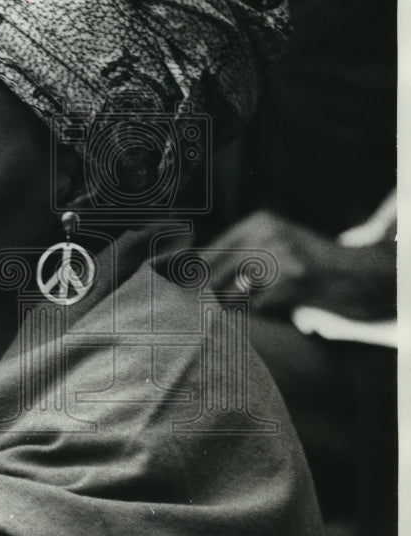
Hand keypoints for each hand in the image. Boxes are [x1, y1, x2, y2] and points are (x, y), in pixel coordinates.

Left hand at [207, 211, 395, 319]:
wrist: (352, 273)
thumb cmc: (305, 263)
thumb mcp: (273, 243)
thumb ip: (237, 254)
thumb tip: (191, 274)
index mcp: (258, 222)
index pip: (210, 251)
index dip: (192, 275)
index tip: (183, 290)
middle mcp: (265, 233)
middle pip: (215, 273)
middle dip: (208, 294)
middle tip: (202, 308)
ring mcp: (279, 254)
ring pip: (232, 292)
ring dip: (229, 306)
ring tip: (236, 307)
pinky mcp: (290, 279)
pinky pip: (255, 306)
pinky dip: (255, 313)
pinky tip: (267, 308)